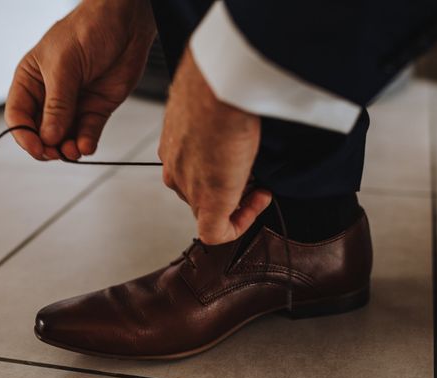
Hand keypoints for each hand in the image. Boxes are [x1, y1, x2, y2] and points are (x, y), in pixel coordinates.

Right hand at [5, 0, 155, 159]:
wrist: (126, 24)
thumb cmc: (87, 31)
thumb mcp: (65, 66)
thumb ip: (57, 104)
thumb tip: (48, 137)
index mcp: (31, 80)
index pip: (18, 115)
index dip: (24, 135)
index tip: (37, 148)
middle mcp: (50, 95)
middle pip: (41, 131)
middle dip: (47, 145)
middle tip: (56, 152)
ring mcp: (75, 103)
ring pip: (65, 136)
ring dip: (68, 148)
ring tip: (74, 151)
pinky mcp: (97, 109)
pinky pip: (88, 133)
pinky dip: (86, 143)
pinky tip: (86, 146)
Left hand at [158, 49, 271, 244]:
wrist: (219, 89)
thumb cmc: (218, 86)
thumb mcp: (216, 104)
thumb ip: (221, 118)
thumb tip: (239, 118)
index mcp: (173, 145)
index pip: (194, 171)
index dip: (221, 172)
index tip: (242, 160)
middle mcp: (176, 167)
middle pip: (202, 192)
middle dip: (232, 188)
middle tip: (258, 175)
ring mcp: (189, 186)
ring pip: (209, 210)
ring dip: (238, 202)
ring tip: (262, 183)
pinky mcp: (207, 202)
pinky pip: (215, 233)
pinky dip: (239, 225)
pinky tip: (259, 202)